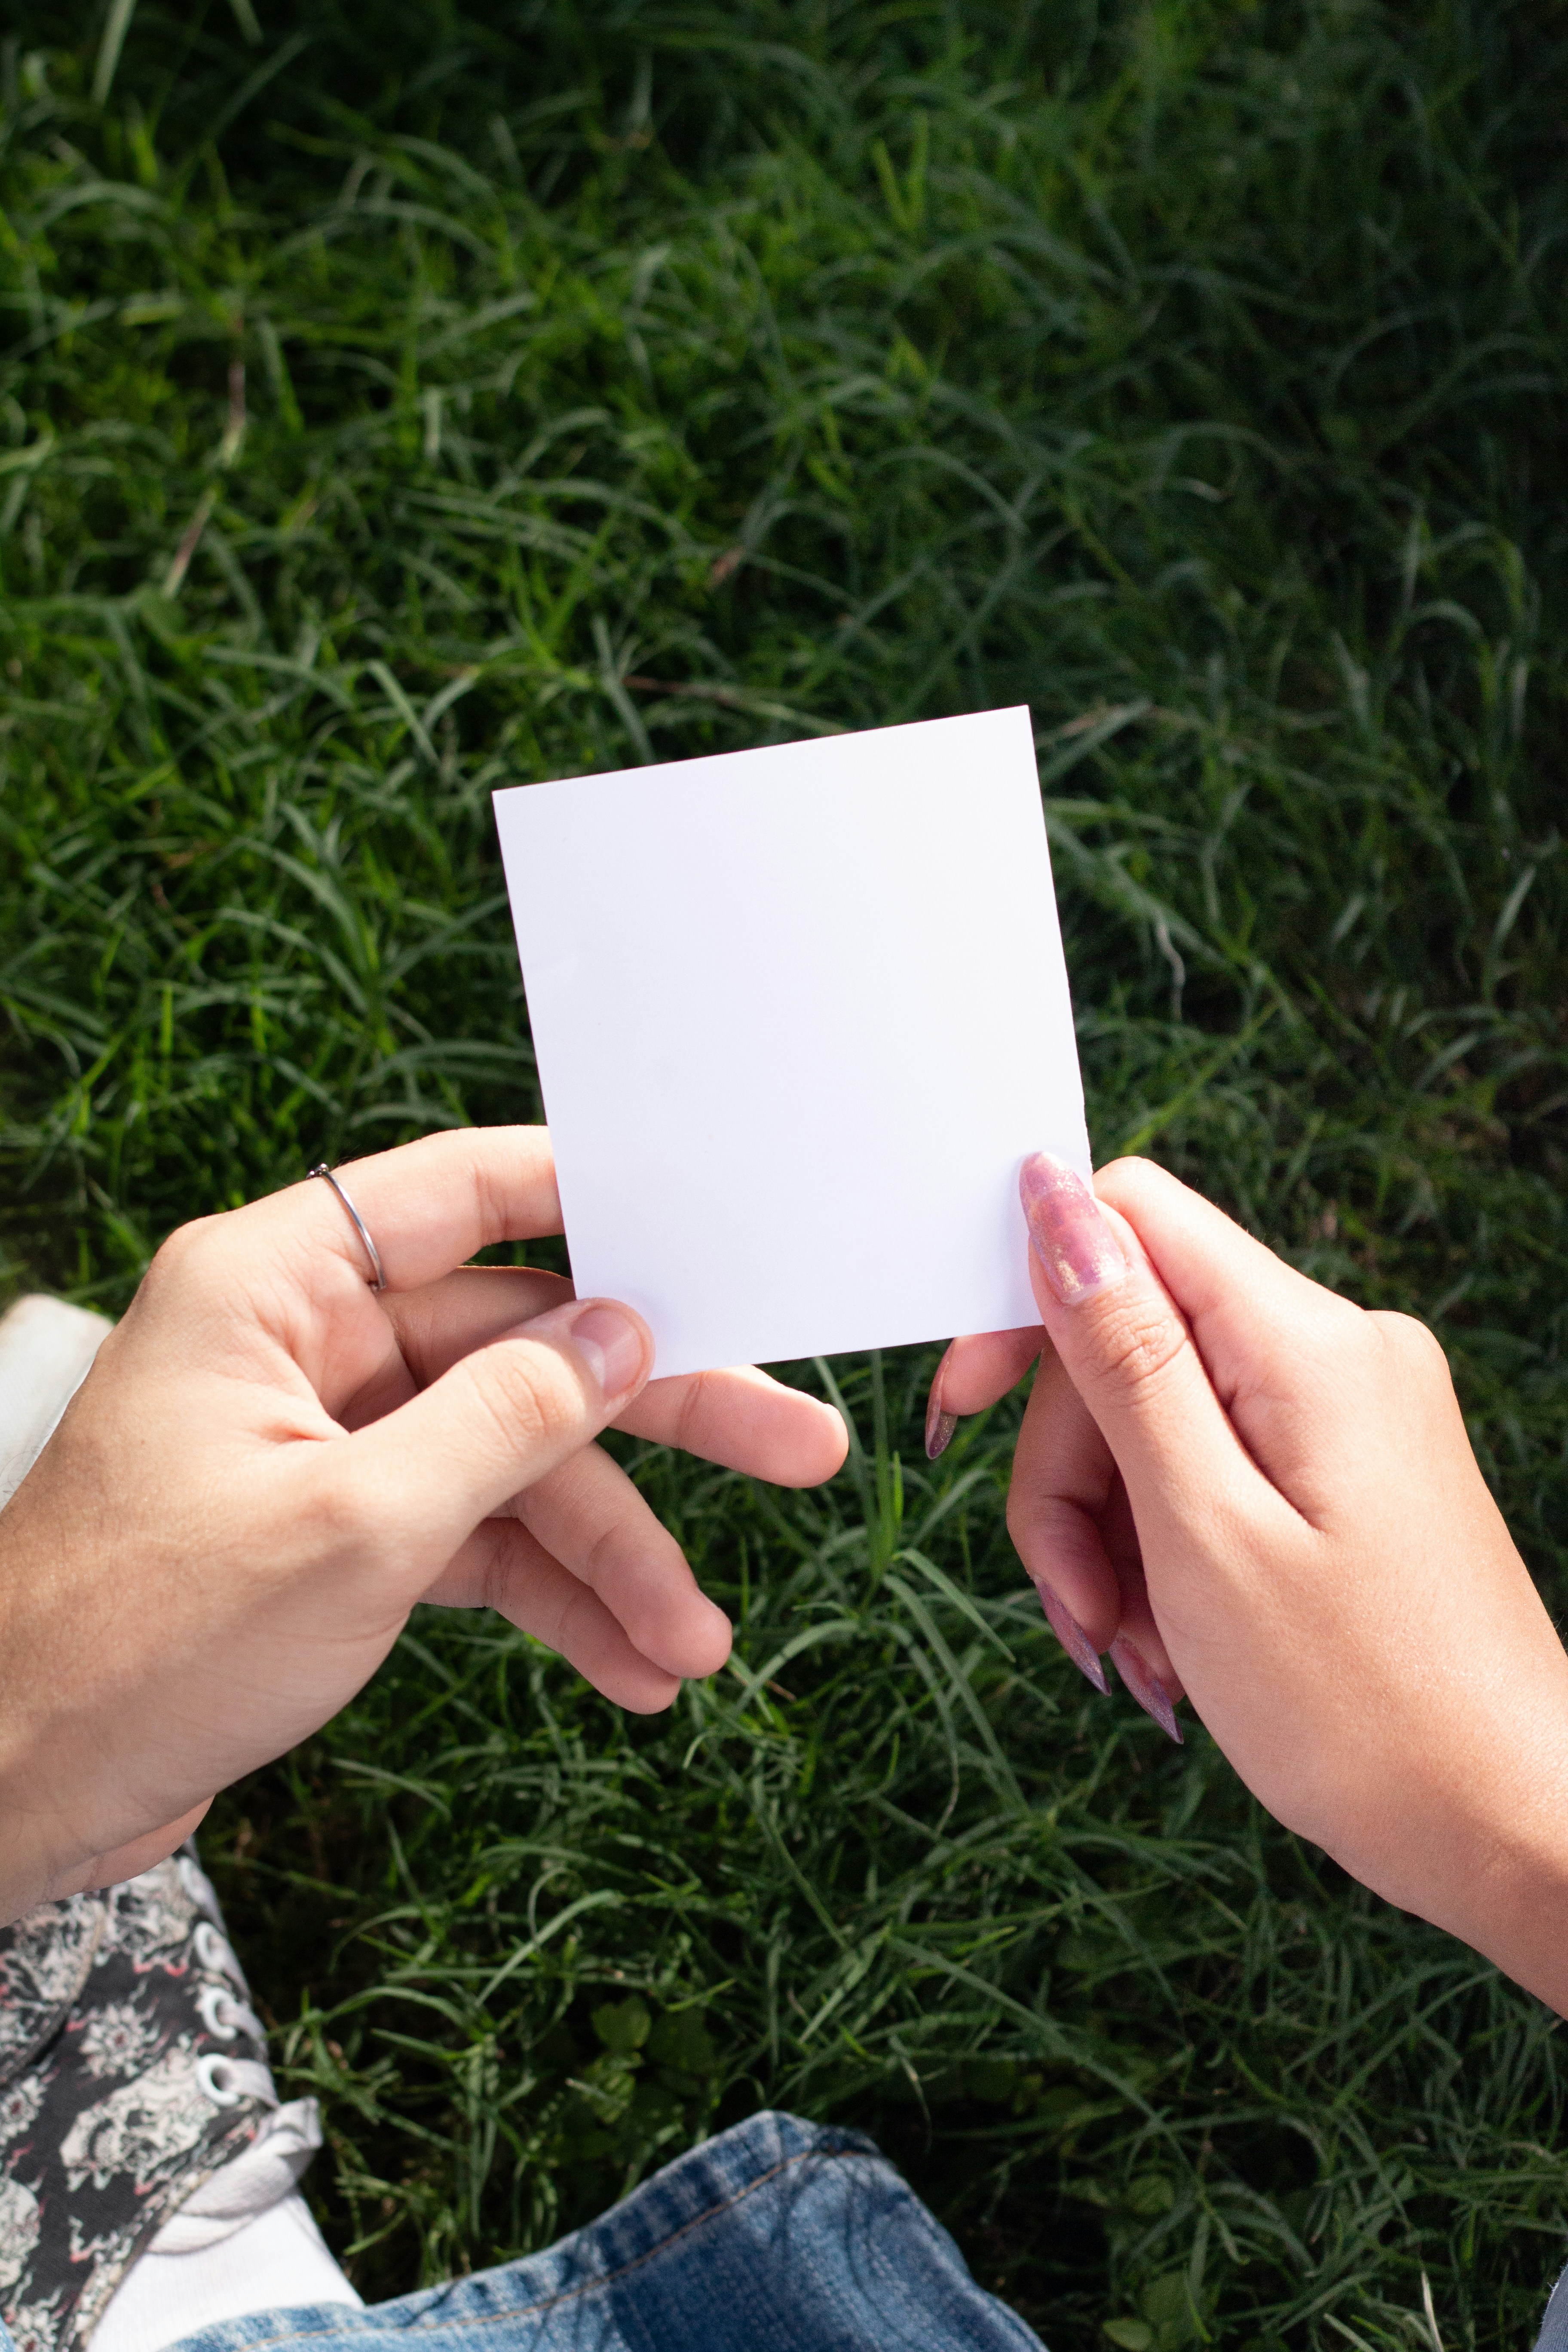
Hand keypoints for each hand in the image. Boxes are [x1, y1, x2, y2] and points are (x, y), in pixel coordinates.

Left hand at [0, 1128, 845, 1922]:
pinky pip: (475, 1539)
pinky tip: (626, 1668)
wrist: (11, 1790)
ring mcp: (327, 1442)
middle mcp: (306, 1347)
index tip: (711, 1222)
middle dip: (657, 1418)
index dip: (595, 1198)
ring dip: (609, 1554)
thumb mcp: (357, 1526)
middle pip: (522, 1348)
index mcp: (277, 1287)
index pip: (463, 1195)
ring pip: (513, 1462)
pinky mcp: (337, 1533)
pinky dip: (548, 1601)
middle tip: (798, 1450)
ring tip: (693, 1643)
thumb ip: (506, 1419)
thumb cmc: (139, 1640)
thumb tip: (623, 1334)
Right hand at [930, 1153, 1567, 2014]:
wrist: (1513, 1828)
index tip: (964, 1413)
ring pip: (1156, 1424)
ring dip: (1111, 1538)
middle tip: (1080, 1610)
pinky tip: (1173, 1650)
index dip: (1027, 1300)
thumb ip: (1124, 1355)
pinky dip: (1167, 1558)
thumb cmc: (1365, 1704)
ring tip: (1134, 1655)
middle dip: (1069, 1477)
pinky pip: (1210, 1476)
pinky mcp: (1348, 1473)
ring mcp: (1348, 1415)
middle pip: (1128, 1345)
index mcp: (1309, 1345)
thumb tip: (1051, 1196)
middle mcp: (1338, 1353)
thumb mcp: (1206, 1528)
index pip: (1130, 1220)